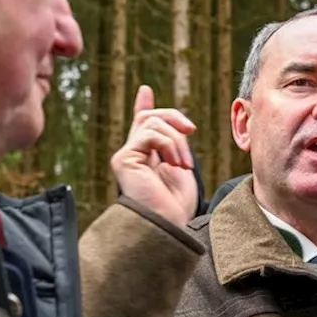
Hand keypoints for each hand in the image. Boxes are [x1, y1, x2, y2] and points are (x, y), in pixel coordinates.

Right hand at [110, 86, 198, 227]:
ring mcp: (126, 157)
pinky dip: (169, 144)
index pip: (141, 126)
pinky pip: (150, 134)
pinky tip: (176, 165)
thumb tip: (180, 128)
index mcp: (146, 158)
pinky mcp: (124, 160)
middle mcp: (132, 156)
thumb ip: (175, 145)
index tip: (145, 90)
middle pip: (148, 117)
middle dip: (173, 117)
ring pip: (152, 123)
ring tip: (185, 165)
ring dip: (177, 140)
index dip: (144, 105)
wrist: (168, 226)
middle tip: (191, 129)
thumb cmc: (176, 207)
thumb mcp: (181, 168)